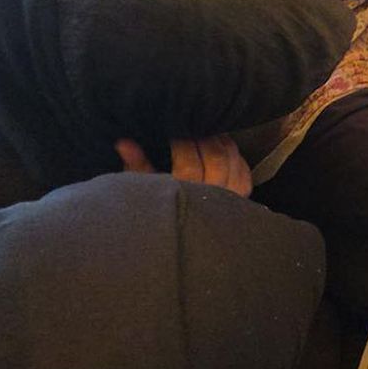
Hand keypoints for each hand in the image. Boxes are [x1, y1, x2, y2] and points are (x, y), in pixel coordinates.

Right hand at [115, 136, 252, 197]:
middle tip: (192, 128)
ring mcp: (232, 197)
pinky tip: (222, 147)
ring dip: (220, 141)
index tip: (174, 132)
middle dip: (204, 138)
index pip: (189, 165)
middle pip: (216, 158)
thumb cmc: (162, 210)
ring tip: (206, 133)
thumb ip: (136, 166)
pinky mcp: (242, 196)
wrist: (190, 240)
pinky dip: (234, 154)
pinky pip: (243, 168)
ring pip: (232, 158)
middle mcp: (213, 197)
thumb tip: (123, 143)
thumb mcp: (145, 189)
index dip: (182, 144)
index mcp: (188, 195)